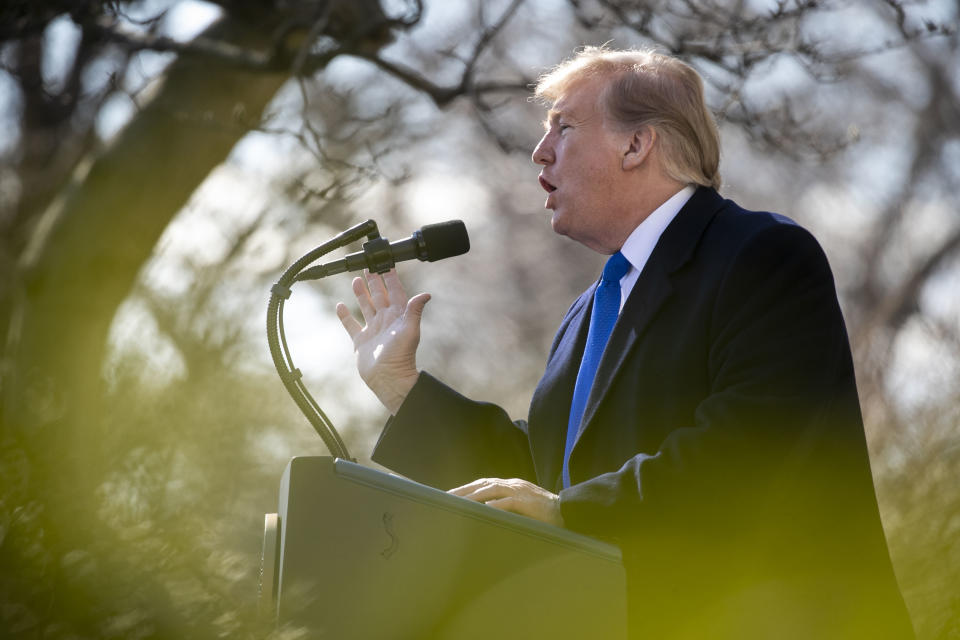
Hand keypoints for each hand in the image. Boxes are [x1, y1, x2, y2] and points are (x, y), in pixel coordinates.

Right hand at [336, 269, 429, 413]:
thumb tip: (426, 295)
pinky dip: (345, 316)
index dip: (391, 278)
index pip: (395, 292)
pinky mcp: (360, 341)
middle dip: (374, 281)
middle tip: (369, 266)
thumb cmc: (401, 356)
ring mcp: (372, 330)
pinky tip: (340, 306)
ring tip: (355, 280)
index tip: (387, 264)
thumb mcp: (410, 330)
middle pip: (379, 296)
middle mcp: (385, 321)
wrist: (389, 379)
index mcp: (398, 316)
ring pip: (365, 306)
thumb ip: (414, 311)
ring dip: (361, 293)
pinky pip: (351, 325)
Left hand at [449, 478, 563, 526]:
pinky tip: (483, 509)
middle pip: (483, 484)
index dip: (467, 488)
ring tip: (458, 502)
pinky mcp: (527, 502)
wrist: (568, 511)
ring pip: (491, 490)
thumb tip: (488, 513)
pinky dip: (495, 506)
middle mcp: (513, 484)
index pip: (484, 483)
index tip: (452, 495)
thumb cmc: (544, 513)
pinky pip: (508, 503)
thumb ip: (507, 506)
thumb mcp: (522, 506)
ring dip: (473, 496)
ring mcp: (520, 492)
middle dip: (463, 490)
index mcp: (511, 485)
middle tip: (446, 498)